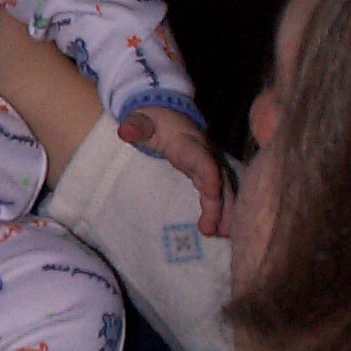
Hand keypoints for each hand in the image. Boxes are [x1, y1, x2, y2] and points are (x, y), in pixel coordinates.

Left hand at [118, 106, 230, 236]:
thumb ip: (135, 126)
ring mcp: (208, 164)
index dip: (210, 175)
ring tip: (223, 235)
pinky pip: (219, 192)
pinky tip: (221, 229)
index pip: (203, 160)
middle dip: (221, 204)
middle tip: (216, 230)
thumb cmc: (153, 120)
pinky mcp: (206, 174)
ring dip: (226, 212)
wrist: (167, 114)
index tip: (212, 195)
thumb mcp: (142, 120)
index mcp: (189, 143)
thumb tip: (125, 131)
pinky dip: (222, 209)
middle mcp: (205, 154)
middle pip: (219, 180)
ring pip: (224, 188)